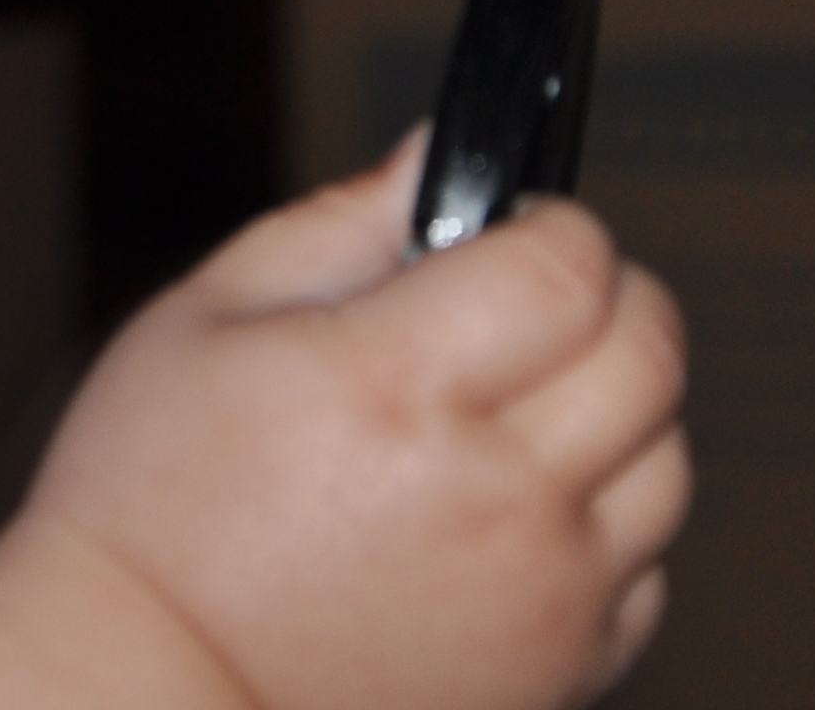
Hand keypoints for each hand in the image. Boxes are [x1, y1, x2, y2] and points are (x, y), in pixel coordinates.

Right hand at [0, 139, 687, 709]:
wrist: (146, 688)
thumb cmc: (152, 505)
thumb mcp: (204, 321)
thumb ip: (339, 226)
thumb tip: (436, 157)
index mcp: (397, 384)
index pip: (571, 264)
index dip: (551, 226)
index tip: (514, 231)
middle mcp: (494, 491)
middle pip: (649, 353)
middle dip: (607, 301)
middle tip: (531, 305)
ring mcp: (542, 594)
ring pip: (667, 462)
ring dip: (617, 413)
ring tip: (519, 412)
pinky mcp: (562, 674)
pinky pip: (646, 570)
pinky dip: (607, 528)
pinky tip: (513, 515)